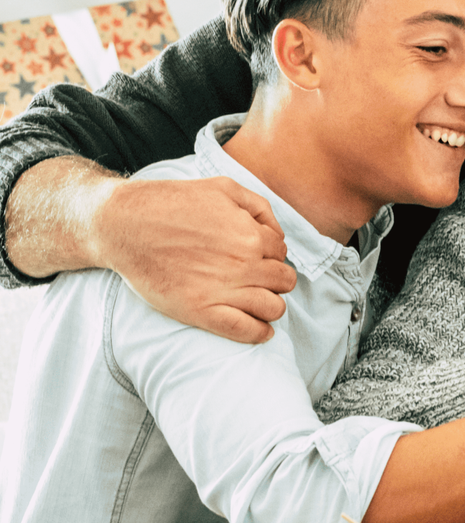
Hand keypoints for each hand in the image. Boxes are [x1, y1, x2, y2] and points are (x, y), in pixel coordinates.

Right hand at [94, 176, 296, 342]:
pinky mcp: (200, 311)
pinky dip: (260, 333)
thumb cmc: (172, 202)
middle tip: (260, 278)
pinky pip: (246, 331)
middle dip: (277, 279)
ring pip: (273, 308)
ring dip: (272, 304)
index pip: (282, 253)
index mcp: (252, 236)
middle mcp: (243, 265)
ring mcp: (222, 290)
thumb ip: (259, 208)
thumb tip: (278, 235)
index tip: (258, 256)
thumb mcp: (224, 188)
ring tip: (260, 300)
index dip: (271, 254)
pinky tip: (262, 330)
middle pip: (284, 282)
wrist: (123, 224)